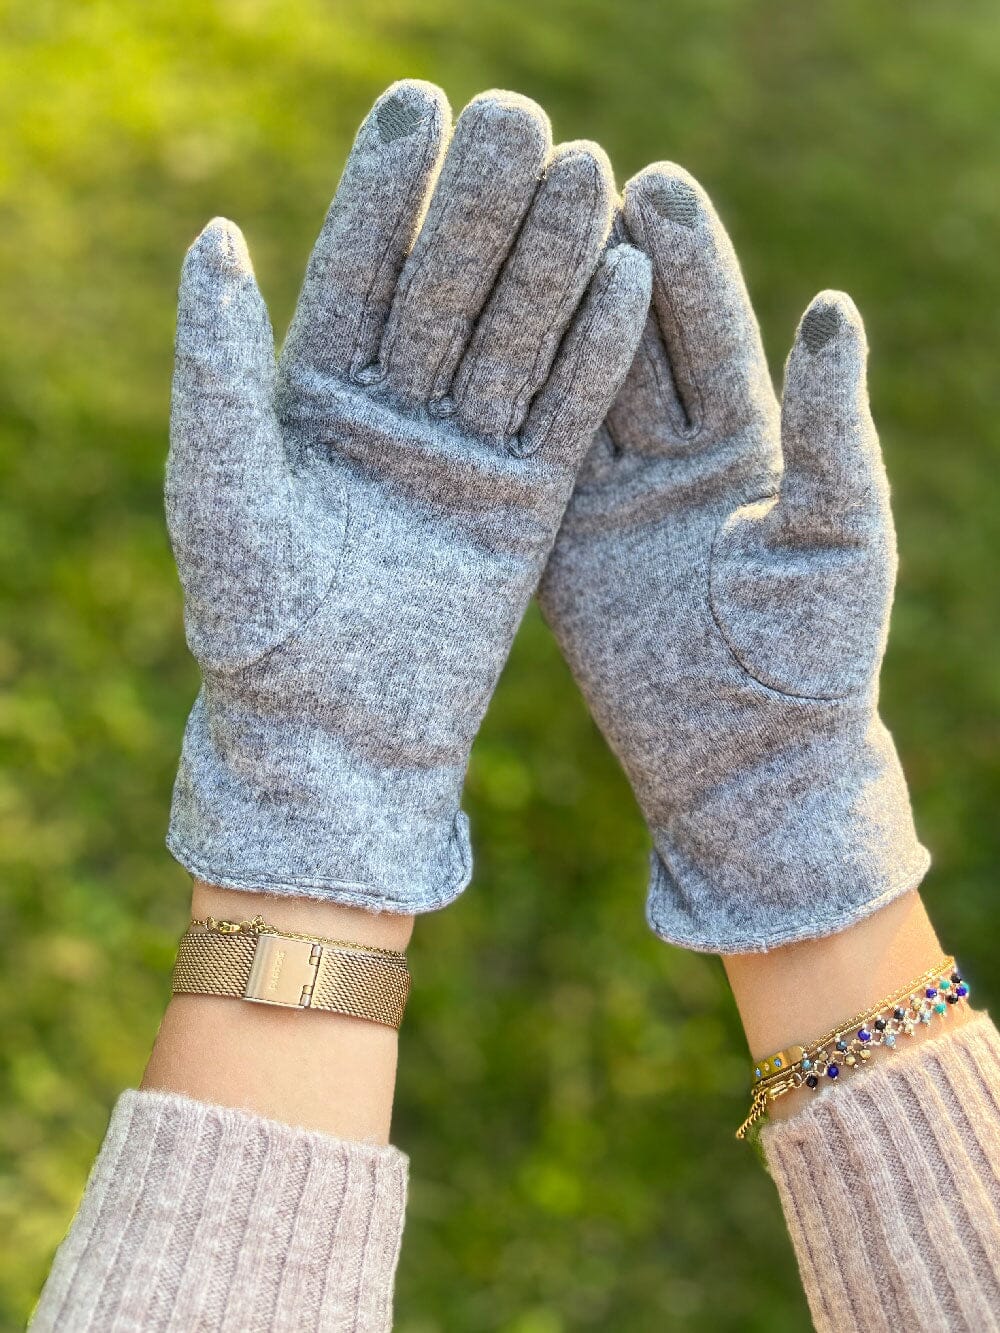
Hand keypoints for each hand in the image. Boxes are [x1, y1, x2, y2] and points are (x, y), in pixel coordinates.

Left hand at [165, 81, 650, 911]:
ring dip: (548, 259)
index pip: (353, 271)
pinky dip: (596, 351)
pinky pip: (567, 413)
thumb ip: (218, 369)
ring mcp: (462, 456)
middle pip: (442, 289)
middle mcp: (392, 416)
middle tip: (517, 114)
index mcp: (312, 401)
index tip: (415, 102)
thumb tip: (215, 238)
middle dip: (477, 204)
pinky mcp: (524, 505)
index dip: (382, 189)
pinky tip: (628, 275)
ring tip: (587, 166)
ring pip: (512, 338)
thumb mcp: (223, 492)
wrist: (337, 739)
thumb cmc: (261, 630)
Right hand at [540, 165, 926, 951]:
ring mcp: (610, 502)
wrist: (743, 763)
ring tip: (509, 234)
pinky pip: (531, 467)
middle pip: (633, 343)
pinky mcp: (560, 548)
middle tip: (567, 173)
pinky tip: (469, 340)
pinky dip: (506, 409)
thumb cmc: (812, 658)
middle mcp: (673, 462)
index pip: (710, 333)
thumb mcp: (837, 534)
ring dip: (542, 317)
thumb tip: (831, 308)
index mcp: (749, 448)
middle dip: (602, 261)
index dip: (686, 258)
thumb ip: (828, 429)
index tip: (656, 182)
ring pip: (569, 392)